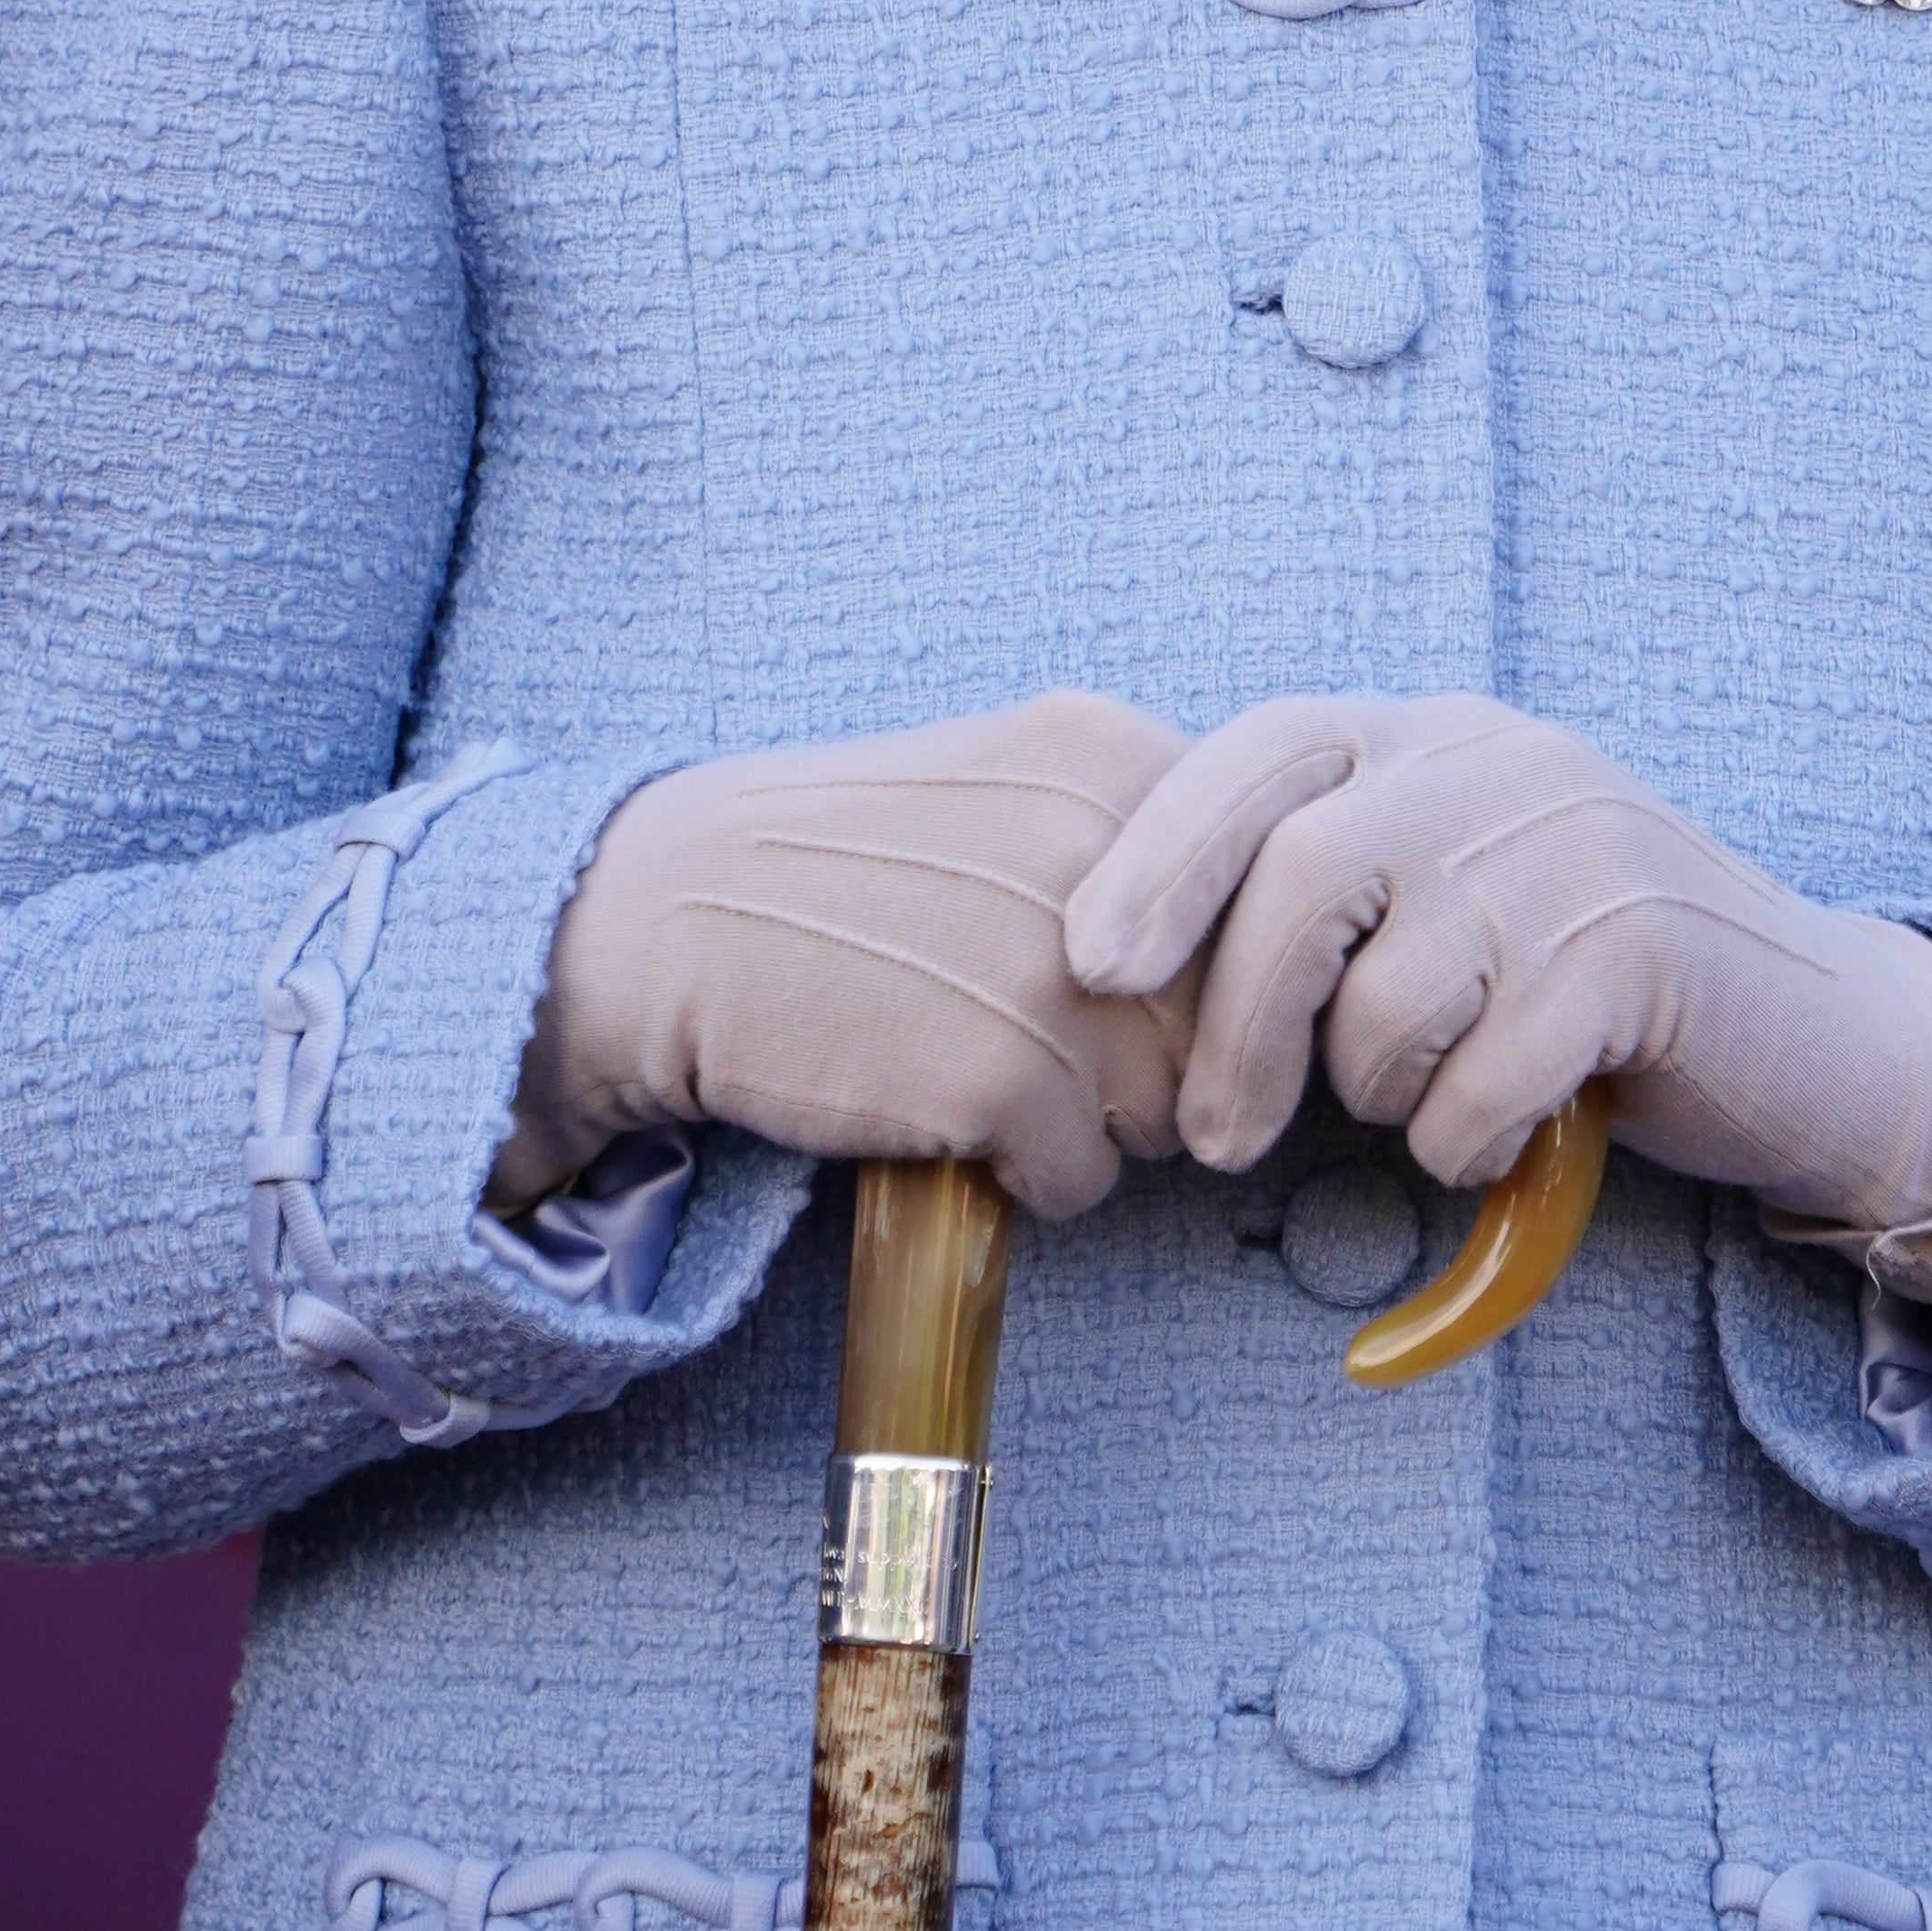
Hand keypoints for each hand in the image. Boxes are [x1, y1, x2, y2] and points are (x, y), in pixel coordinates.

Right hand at [499, 693, 1198, 1225]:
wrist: (670, 921)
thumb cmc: (840, 866)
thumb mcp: (1005, 787)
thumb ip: (1135, 839)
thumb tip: (1262, 954)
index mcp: (1110, 755)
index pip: (1256, 894)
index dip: (1199, 962)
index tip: (1127, 981)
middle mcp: (1107, 849)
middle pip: (1223, 1010)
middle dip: (1154, 1049)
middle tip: (1038, 1033)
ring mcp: (1062, 970)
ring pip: (1172, 1107)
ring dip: (1095, 1120)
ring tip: (987, 1070)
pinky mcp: (1007, 1079)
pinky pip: (1085, 1175)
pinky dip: (1025, 1173)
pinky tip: (945, 1114)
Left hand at [1063, 694, 1931, 1278]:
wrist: (1813, 1030)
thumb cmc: (1576, 982)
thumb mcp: (1446, 893)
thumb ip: (1326, 890)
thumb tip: (1116, 958)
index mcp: (1430, 739)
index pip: (1264, 752)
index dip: (1161, 853)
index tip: (1092, 964)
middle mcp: (1496, 766)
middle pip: (1303, 880)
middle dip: (1236, 1029)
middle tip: (1213, 1142)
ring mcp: (1574, 850)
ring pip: (1387, 1001)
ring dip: (1377, 1094)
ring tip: (1431, 1101)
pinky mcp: (1639, 953)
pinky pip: (1480, 1082)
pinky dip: (1463, 1140)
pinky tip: (1503, 1132)